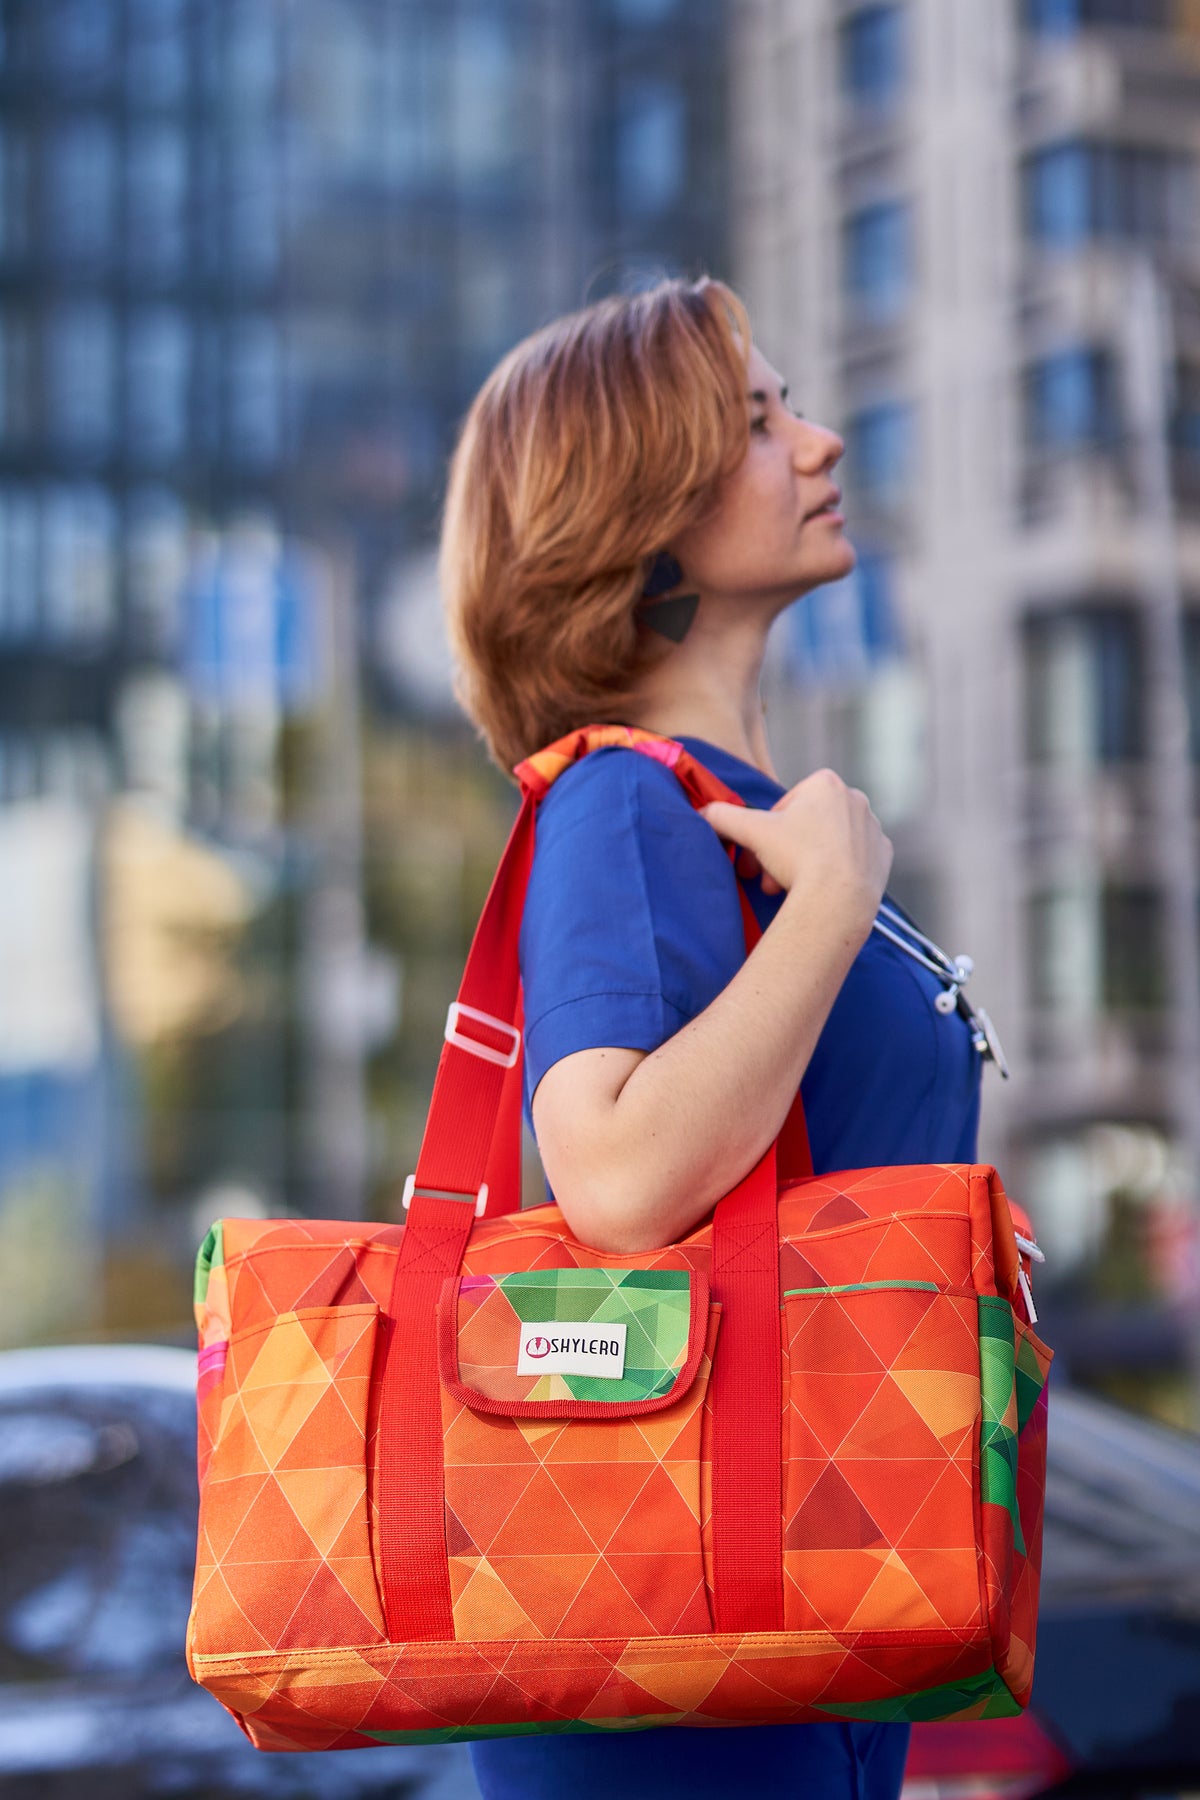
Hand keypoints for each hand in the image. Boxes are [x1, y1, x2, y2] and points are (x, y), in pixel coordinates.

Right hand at [699, 769, 892, 929]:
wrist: (838, 900)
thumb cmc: (796, 858)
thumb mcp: (749, 831)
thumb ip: (721, 816)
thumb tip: (701, 812)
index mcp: (825, 783)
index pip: (784, 806)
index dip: (766, 832)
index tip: (760, 854)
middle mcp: (854, 798)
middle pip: (806, 826)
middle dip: (784, 852)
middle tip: (770, 878)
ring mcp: (872, 827)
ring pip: (828, 843)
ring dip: (807, 862)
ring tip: (793, 887)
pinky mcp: (884, 855)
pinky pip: (853, 860)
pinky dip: (836, 871)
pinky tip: (824, 888)